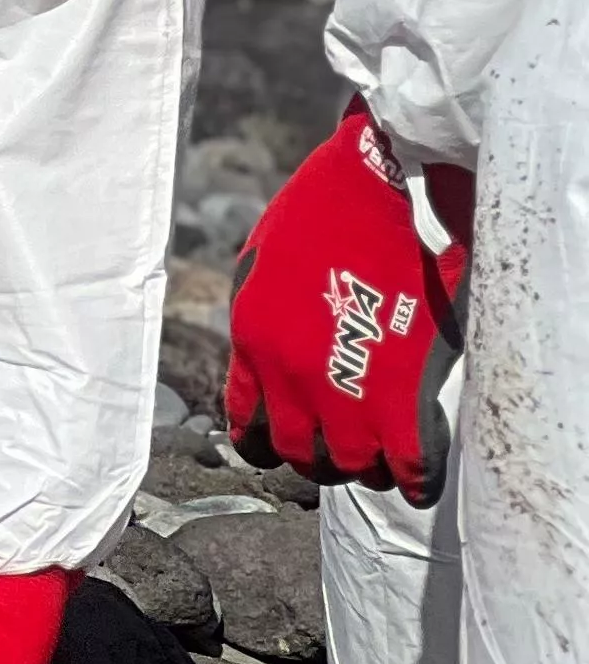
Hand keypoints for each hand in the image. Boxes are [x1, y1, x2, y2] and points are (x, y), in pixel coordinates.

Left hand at [228, 98, 472, 496]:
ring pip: (350, 463)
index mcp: (251, 344)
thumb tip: (276, 360)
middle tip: (344, 454)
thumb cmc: (318, 213)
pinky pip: (406, 459)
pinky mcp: (402, 386)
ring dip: (367, 469)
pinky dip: (413, 476)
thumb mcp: (261, 268)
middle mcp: (288, 374)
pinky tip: (418, 477)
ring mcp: (344, 385)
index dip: (266, 445)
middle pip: (299, 452)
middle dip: (321, 461)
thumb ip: (264, 321)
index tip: (283, 449)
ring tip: (382, 462)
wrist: (371, 185)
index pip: (246, 423)